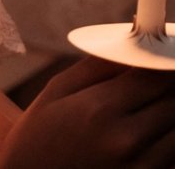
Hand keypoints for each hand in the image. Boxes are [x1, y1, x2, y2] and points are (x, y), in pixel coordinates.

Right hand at [0, 55, 174, 168]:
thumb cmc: (38, 135)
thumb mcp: (57, 90)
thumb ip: (99, 64)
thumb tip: (134, 43)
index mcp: (101, 109)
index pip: (157, 75)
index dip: (167, 59)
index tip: (166, 49)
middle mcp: (126, 141)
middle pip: (174, 101)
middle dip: (170, 83)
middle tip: (159, 76)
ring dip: (170, 111)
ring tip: (152, 103)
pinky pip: (173, 157)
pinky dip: (168, 140)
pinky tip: (151, 131)